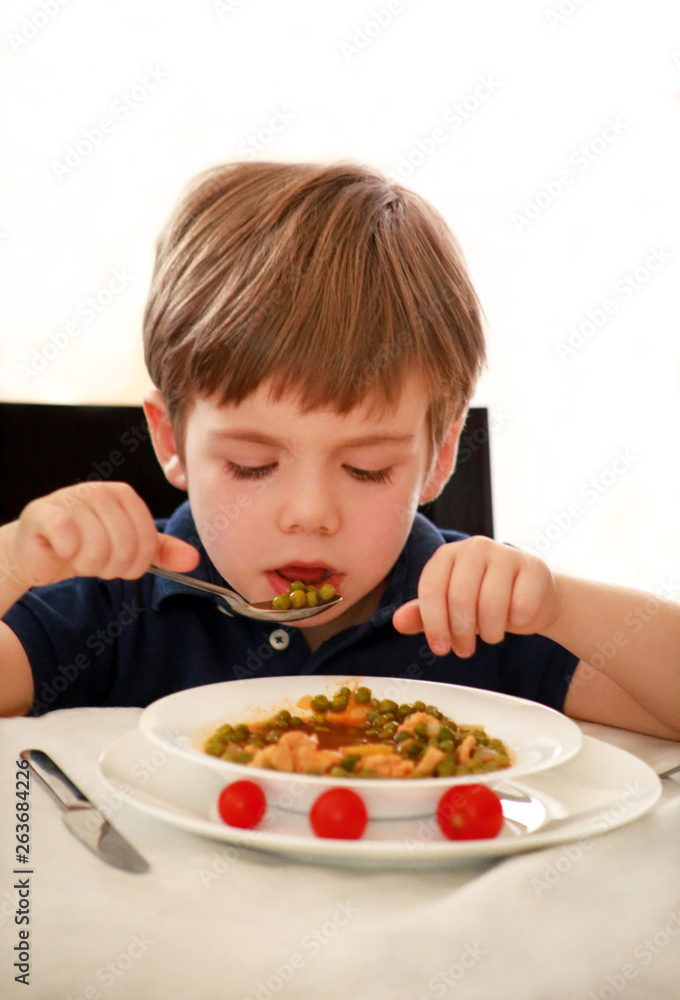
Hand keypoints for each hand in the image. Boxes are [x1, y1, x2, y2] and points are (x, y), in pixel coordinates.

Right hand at [8, 482, 198, 588]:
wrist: (38, 551)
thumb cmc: (83, 546)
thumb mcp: (127, 549)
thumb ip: (160, 552)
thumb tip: (193, 559)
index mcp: (124, 495)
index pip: (148, 541)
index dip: (136, 565)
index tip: (120, 565)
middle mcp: (100, 491)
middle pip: (125, 547)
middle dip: (111, 568)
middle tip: (96, 563)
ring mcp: (71, 498)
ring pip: (97, 549)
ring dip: (88, 566)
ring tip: (78, 557)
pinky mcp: (43, 512)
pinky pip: (68, 538)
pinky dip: (67, 554)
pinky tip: (61, 550)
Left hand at [392, 536, 559, 656]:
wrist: (532, 597)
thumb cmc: (484, 602)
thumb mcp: (449, 609)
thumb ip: (423, 614)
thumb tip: (398, 622)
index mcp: (448, 554)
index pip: (432, 587)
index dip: (433, 622)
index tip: (440, 648)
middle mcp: (475, 547)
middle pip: (460, 596)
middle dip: (461, 631)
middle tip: (464, 650)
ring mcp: (506, 553)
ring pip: (491, 603)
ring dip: (490, 631)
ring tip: (490, 636)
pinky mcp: (534, 567)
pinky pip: (520, 605)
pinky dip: (517, 621)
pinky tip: (515, 618)